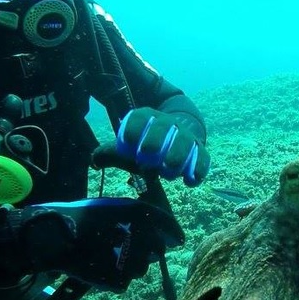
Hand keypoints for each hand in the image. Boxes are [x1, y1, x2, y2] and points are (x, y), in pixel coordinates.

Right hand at [18, 197, 183, 291]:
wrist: (55, 237)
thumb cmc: (81, 216)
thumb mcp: (112, 207)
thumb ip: (136, 216)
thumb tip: (158, 229)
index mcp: (140, 215)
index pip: (169, 226)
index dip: (173, 233)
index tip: (177, 240)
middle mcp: (142, 238)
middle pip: (157, 251)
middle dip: (150, 250)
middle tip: (132, 247)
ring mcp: (131, 261)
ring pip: (141, 268)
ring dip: (133, 264)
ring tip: (111, 256)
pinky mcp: (119, 280)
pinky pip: (124, 281)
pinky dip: (116, 276)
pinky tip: (102, 267)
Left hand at [92, 107, 209, 186]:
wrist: (176, 134)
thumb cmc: (146, 142)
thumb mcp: (129, 144)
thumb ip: (111, 152)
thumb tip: (95, 161)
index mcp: (147, 117)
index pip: (140, 117)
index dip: (133, 128)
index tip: (126, 143)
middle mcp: (168, 123)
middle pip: (163, 128)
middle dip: (155, 142)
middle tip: (146, 159)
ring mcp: (186, 136)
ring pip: (185, 142)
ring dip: (177, 156)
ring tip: (168, 172)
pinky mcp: (200, 151)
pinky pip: (203, 158)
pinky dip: (198, 170)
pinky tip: (189, 182)